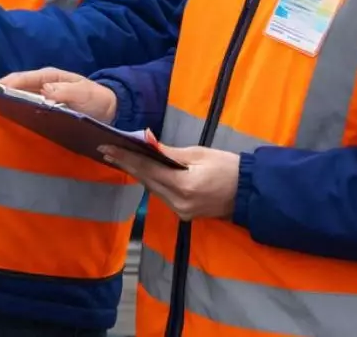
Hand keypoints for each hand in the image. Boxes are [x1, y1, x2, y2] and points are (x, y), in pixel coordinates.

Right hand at [0, 67, 117, 122]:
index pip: (22, 78)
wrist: (108, 109)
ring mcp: (41, 97)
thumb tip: (44, 90)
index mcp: (49, 76)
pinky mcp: (43, 109)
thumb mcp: (84, 93)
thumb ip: (67, 91)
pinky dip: (15, 111)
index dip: (6, 83)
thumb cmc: (95, 98)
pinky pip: (26, 108)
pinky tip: (6, 119)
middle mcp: (42, 85)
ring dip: (5, 102)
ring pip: (18, 97)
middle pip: (16, 86)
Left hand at [98, 144, 239, 220]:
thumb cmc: (228, 167)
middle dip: (127, 164)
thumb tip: (147, 143)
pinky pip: (162, 195)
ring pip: (152, 189)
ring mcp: (181, 211)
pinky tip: (141, 171)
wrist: (249, 192)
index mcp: (184, 185)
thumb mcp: (200, 154)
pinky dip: (151, 182)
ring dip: (137, 173)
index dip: (126, 158)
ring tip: (119, 157)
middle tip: (107, 150)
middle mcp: (179, 203)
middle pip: (146, 181)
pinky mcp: (184, 214)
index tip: (107, 147)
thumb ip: (170, 153)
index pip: (147, 169)